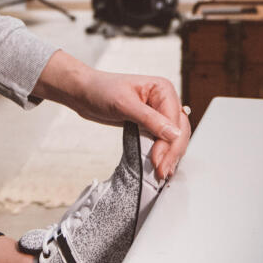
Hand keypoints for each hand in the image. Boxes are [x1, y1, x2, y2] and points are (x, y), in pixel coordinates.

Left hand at [33, 50, 192, 179]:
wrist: (84, 92)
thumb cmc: (100, 90)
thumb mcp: (124, 104)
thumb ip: (150, 120)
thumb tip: (174, 134)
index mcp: (163, 89)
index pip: (174, 120)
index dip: (169, 143)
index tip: (158, 161)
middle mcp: (164, 100)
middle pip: (178, 131)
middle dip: (171, 153)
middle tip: (161, 172)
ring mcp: (158, 113)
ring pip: (173, 138)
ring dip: (169, 156)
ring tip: (161, 173)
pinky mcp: (150, 123)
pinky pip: (162, 140)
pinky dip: (162, 153)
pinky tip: (159, 165)